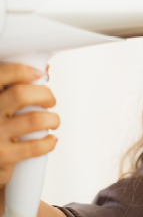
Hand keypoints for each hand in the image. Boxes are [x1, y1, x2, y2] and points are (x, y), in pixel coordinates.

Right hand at [0, 63, 59, 211]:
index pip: (0, 75)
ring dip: (52, 119)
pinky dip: (49, 142)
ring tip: (53, 121)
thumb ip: (13, 88)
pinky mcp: (3, 156)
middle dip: (44, 95)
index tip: (38, 73)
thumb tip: (42, 70)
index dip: (21, 71)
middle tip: (50, 101)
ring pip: (34, 120)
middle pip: (20, 94)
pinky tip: (49, 139)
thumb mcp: (1, 104)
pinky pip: (35, 146)